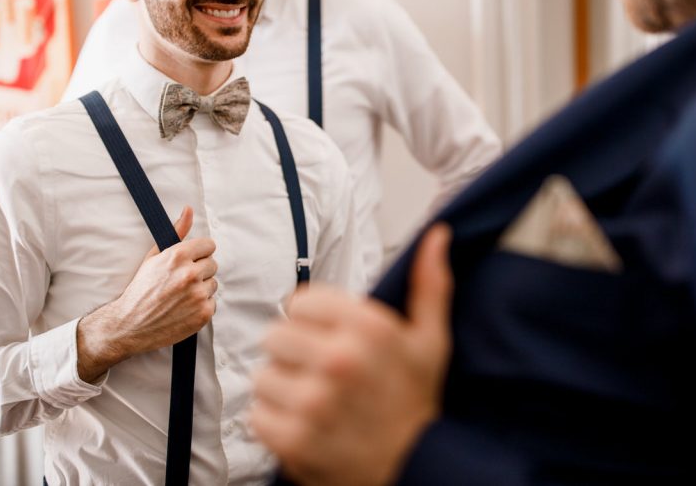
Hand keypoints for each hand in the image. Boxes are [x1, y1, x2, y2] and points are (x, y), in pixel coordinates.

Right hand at [77, 206, 217, 381]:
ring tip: (181, 296)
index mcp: (178, 256)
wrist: (130, 324)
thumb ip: (176, 232)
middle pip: (212, 264)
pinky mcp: (203, 313)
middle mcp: (190, 274)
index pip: (209, 245)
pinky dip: (201, 307)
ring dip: (201, 289)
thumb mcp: (154, 256)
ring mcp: (198, 295)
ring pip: (213, 284)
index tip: (189, 262)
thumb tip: (189, 210)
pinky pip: (212, 303)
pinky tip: (184, 308)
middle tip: (180, 282)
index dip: (198, 254)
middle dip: (199, 271)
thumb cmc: (141, 290)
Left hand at [251, 223, 453, 485]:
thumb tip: (437, 234)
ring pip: (263, 374)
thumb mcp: (431, 341)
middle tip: (320, 373)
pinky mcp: (295, 439)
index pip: (300, 301)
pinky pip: (258, 414)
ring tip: (313, 401)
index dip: (311, 321)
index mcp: (369, 328)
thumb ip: (429, 283)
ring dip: (282, 388)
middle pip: (275, 334)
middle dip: (294, 353)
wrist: (417, 470)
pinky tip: (304, 425)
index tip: (328, 338)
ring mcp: (315, 401)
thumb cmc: (416, 403)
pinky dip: (274, 422)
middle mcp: (340, 359)